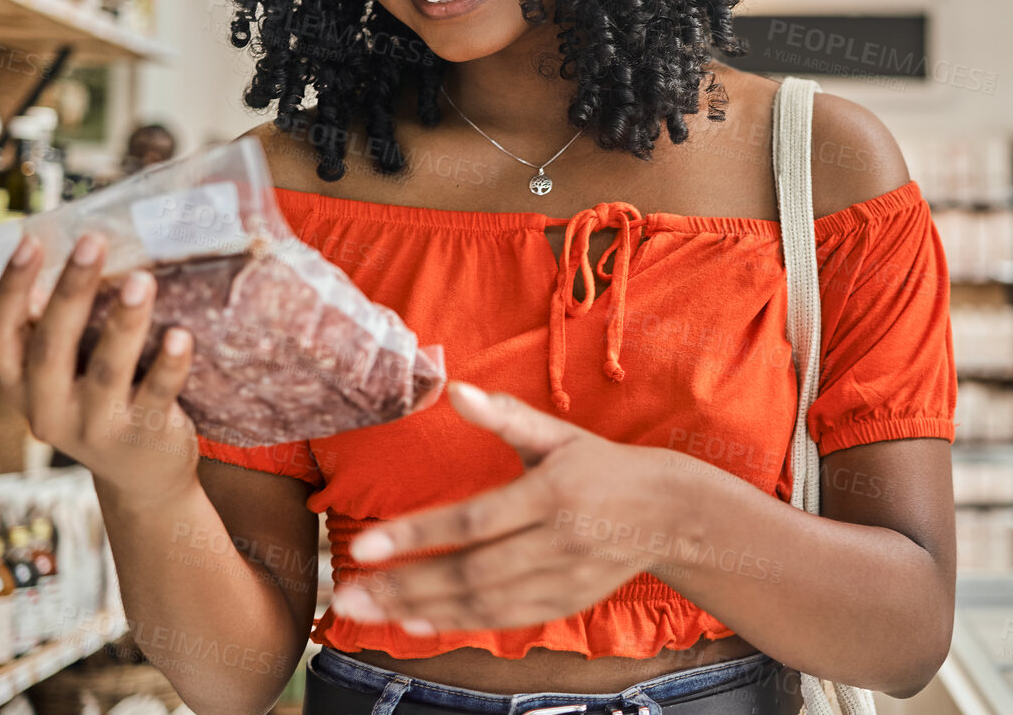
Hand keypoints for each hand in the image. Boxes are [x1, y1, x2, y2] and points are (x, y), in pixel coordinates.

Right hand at [0, 231, 197, 509]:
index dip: (9, 289)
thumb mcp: (70, 372)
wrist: (143, 475)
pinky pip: (156, 395)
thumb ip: (66, 328)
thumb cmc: (105, 400)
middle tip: (93, 242)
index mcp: (20, 385)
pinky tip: (181, 335)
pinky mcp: (143, 436)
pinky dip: (169, 365)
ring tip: (142, 279)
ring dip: (124, 322)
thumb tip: (89, 251)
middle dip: (70, 291)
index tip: (31, 241)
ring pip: (105, 370)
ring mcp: (95, 427)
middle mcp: (48, 409)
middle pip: (50, 346)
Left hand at [329, 382, 679, 633]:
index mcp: (553, 492)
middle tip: (345, 593)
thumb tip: (456, 389)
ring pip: (483, 602)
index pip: (473, 520)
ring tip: (364, 608)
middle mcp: (559, 541)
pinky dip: (457, 622)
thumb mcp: (559, 435)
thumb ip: (506, 417)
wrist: (667, 513)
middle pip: (471, 571)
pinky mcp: (566, 602)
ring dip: (418, 609)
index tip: (361, 546)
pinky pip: (503, 620)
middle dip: (403, 585)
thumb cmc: (601, 466)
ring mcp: (564, 578)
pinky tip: (414, 621)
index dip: (416, 535)